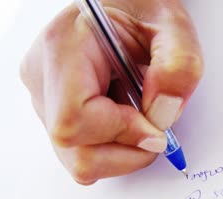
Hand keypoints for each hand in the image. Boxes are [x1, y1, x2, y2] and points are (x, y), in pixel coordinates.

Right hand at [20, 0, 202, 184]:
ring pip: (77, 158)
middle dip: (127, 151)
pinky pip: (84, 151)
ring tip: (141, 114)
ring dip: (124, 150)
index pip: (74, 120)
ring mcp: (46, 97)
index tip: (156, 128)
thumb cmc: (142, 7)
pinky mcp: (58, 111)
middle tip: (156, 127)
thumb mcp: (173, 26)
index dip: (121, 133)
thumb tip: (162, 117)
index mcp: (64, 47)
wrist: (125, 3)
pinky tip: (127, 116)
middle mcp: (44, 76)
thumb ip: (179, 67)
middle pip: (73, 149)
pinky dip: (116, 146)